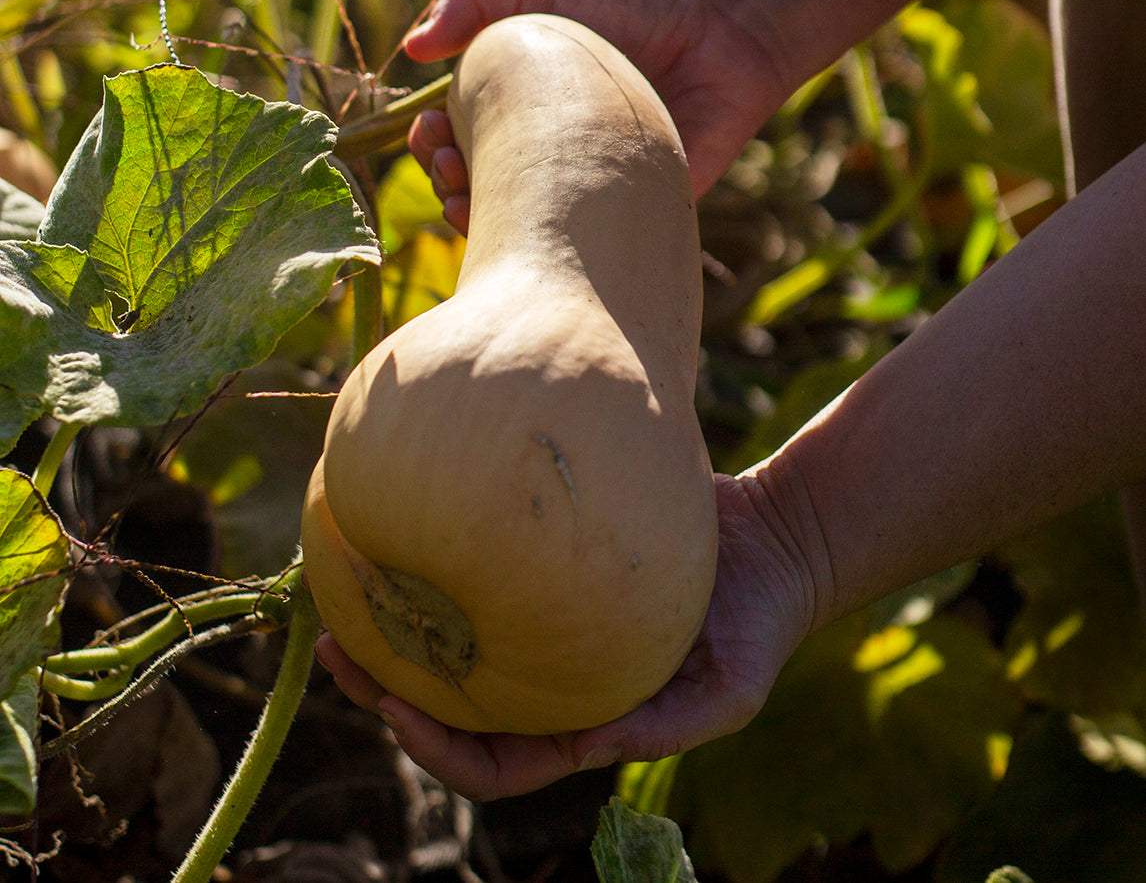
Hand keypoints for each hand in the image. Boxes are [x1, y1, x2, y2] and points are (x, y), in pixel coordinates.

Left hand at [314, 471, 815, 799]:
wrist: (772, 541)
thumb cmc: (756, 624)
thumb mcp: (728, 691)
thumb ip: (666, 727)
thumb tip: (589, 748)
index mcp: (583, 723)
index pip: (494, 764)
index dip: (437, 750)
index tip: (391, 704)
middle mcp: (553, 678)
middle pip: (450, 705)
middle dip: (382, 687)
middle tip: (332, 643)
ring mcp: (547, 619)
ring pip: (454, 637)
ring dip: (392, 624)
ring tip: (341, 589)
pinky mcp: (550, 563)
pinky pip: (484, 567)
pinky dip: (442, 561)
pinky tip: (407, 526)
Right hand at [403, 0, 786, 232]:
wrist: (716, 26)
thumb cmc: (629, 1)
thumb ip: (474, 3)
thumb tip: (413, 46)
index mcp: (519, 109)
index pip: (456, 139)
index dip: (432, 142)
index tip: (430, 133)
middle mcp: (546, 155)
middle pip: (477, 186)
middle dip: (446, 183)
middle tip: (447, 166)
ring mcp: (584, 189)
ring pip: (519, 225)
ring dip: (480, 221)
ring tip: (466, 202)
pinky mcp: (629, 213)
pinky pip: (579, 247)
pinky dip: (545, 245)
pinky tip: (528, 229)